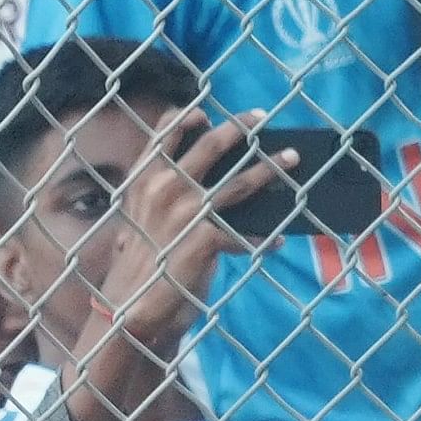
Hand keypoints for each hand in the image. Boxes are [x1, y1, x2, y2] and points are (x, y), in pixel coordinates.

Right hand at [66, 109, 286, 420]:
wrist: (128, 311)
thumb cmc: (139, 269)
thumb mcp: (138, 225)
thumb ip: (159, 202)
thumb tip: (193, 188)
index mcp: (143, 183)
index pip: (163, 136)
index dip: (184, 118)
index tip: (204, 108)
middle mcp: (164, 189)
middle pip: (210, 145)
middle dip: (239, 127)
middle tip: (260, 116)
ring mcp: (186, 213)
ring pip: (240, 182)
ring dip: (271, 168)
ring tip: (292, 158)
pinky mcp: (205, 240)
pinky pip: (245, 233)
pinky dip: (264, 237)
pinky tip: (276, 240)